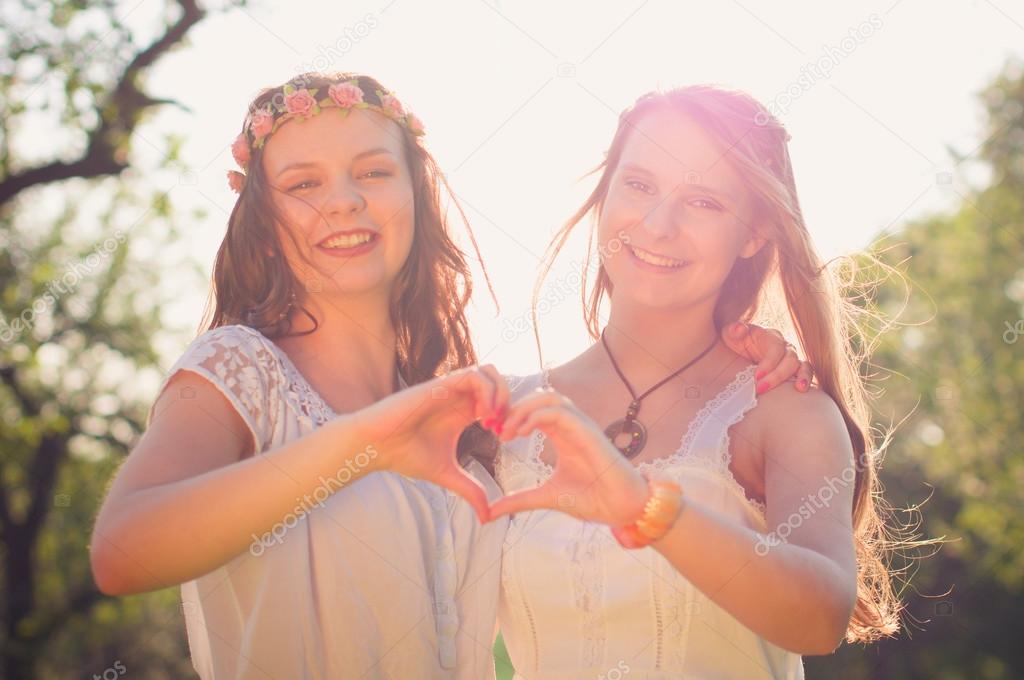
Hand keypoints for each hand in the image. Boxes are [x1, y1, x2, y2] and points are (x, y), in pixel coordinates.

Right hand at [354, 364, 508, 522]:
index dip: (509, 416)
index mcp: (463, 412)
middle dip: (510, 402)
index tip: (504, 439)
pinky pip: (475, 375)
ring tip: (492, 421)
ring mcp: (450, 388)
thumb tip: (488, 519)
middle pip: (499, 380)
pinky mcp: (440, 385)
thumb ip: (470, 490)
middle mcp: (459, 397)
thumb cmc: (405, 455)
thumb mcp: (447, 475)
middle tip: (503, 428)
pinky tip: (481, 418)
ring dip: (500, 394)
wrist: (376, 446)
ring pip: (490, 372)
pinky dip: (487, 393)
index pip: (498, 399)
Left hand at [490, 388, 649, 525]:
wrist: (623, 509)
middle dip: (515, 408)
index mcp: (562, 435)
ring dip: (524, 408)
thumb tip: (489, 513)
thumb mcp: (546, 497)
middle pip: (540, 397)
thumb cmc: (593, 500)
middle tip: (496, 429)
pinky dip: (537, 416)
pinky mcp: (589, 433)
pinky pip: (560, 412)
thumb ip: (519, 500)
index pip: (535, 410)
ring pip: (550, 397)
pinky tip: (522, 432)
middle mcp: (572, 426)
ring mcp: (582, 426)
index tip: (495, 434)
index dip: (512, 415)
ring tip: (508, 430)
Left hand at [721, 322, 813, 393]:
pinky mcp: (794, 372)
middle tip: (761, 389)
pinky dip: (806, 382)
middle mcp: (785, 347)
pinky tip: (802, 392)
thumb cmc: (736, 341)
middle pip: (790, 359)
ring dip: (803, 377)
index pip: (776, 349)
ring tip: (799, 389)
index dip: (769, 363)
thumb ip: (734, 330)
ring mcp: (791, 359)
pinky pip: (805, 375)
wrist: (738, 350)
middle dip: (777, 375)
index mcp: (771, 336)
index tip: (756, 376)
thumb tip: (739, 329)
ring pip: (804, 366)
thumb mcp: (730, 333)